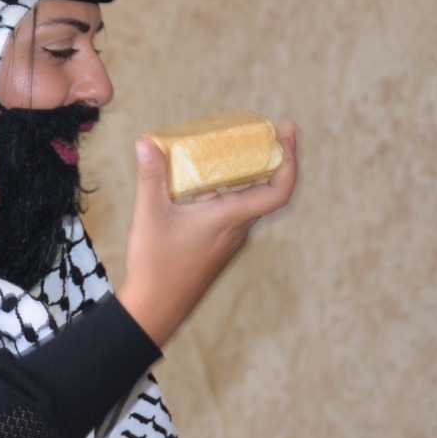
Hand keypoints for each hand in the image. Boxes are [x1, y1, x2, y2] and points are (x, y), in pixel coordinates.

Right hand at [116, 122, 297, 344]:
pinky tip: (204, 183)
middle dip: (271, 158)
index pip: (278, 190)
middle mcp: (237, 229)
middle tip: (265, 130)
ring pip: (249, 201)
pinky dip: (230, 190)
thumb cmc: (156, 266)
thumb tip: (146, 143)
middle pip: (268, 189)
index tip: (287, 132)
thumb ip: (151, 177)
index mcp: (229, 219)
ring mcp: (229, 240)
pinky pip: (234, 211)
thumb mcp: (149, 215)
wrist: (155, 308)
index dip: (290, 159)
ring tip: (233, 149)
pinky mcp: (217, 246)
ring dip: (249, 174)